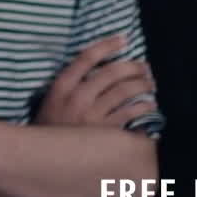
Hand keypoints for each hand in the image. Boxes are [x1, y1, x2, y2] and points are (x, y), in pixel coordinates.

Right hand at [36, 34, 155, 128]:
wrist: (46, 157)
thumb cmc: (50, 126)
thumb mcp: (52, 99)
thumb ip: (71, 83)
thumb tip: (99, 67)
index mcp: (62, 86)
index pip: (87, 57)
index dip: (108, 45)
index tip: (123, 39)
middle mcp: (78, 97)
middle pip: (112, 73)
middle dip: (133, 66)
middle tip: (144, 67)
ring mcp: (92, 115)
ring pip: (124, 91)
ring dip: (142, 84)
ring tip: (150, 83)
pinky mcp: (105, 133)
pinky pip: (130, 113)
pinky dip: (143, 107)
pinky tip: (149, 105)